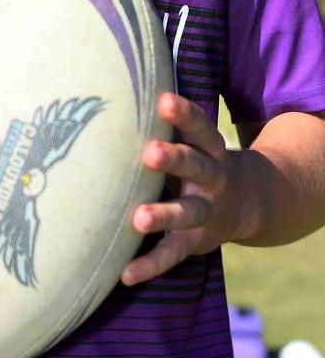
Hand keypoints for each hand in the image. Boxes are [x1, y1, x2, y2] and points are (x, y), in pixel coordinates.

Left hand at [121, 92, 243, 285]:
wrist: (243, 204)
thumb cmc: (196, 159)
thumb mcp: (192, 140)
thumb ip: (163, 124)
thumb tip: (115, 83)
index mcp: (210, 149)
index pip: (200, 127)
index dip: (184, 114)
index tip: (163, 100)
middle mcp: (213, 179)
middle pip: (197, 166)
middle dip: (175, 159)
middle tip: (150, 152)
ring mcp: (205, 212)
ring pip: (188, 213)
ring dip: (165, 215)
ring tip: (138, 219)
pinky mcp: (194, 243)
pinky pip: (172, 254)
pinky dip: (150, 264)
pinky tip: (125, 274)